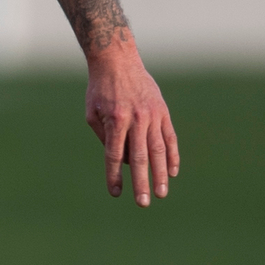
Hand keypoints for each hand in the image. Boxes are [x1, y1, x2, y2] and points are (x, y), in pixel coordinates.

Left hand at [85, 39, 179, 206]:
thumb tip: (123, 162)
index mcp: (115, 119)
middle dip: (142, 183)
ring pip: (158, 150)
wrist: (117, 60)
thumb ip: (105, 138)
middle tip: (143, 203)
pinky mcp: (163, 111)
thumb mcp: (92, 113)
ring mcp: (152, 115)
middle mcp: (136, 118)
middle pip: (140, 158)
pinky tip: (172, 172)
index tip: (115, 193)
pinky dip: (172, 156)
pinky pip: (170, 138)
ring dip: (160, 175)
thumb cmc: (100, 89)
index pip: (114, 155)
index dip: (114, 176)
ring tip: (161, 194)